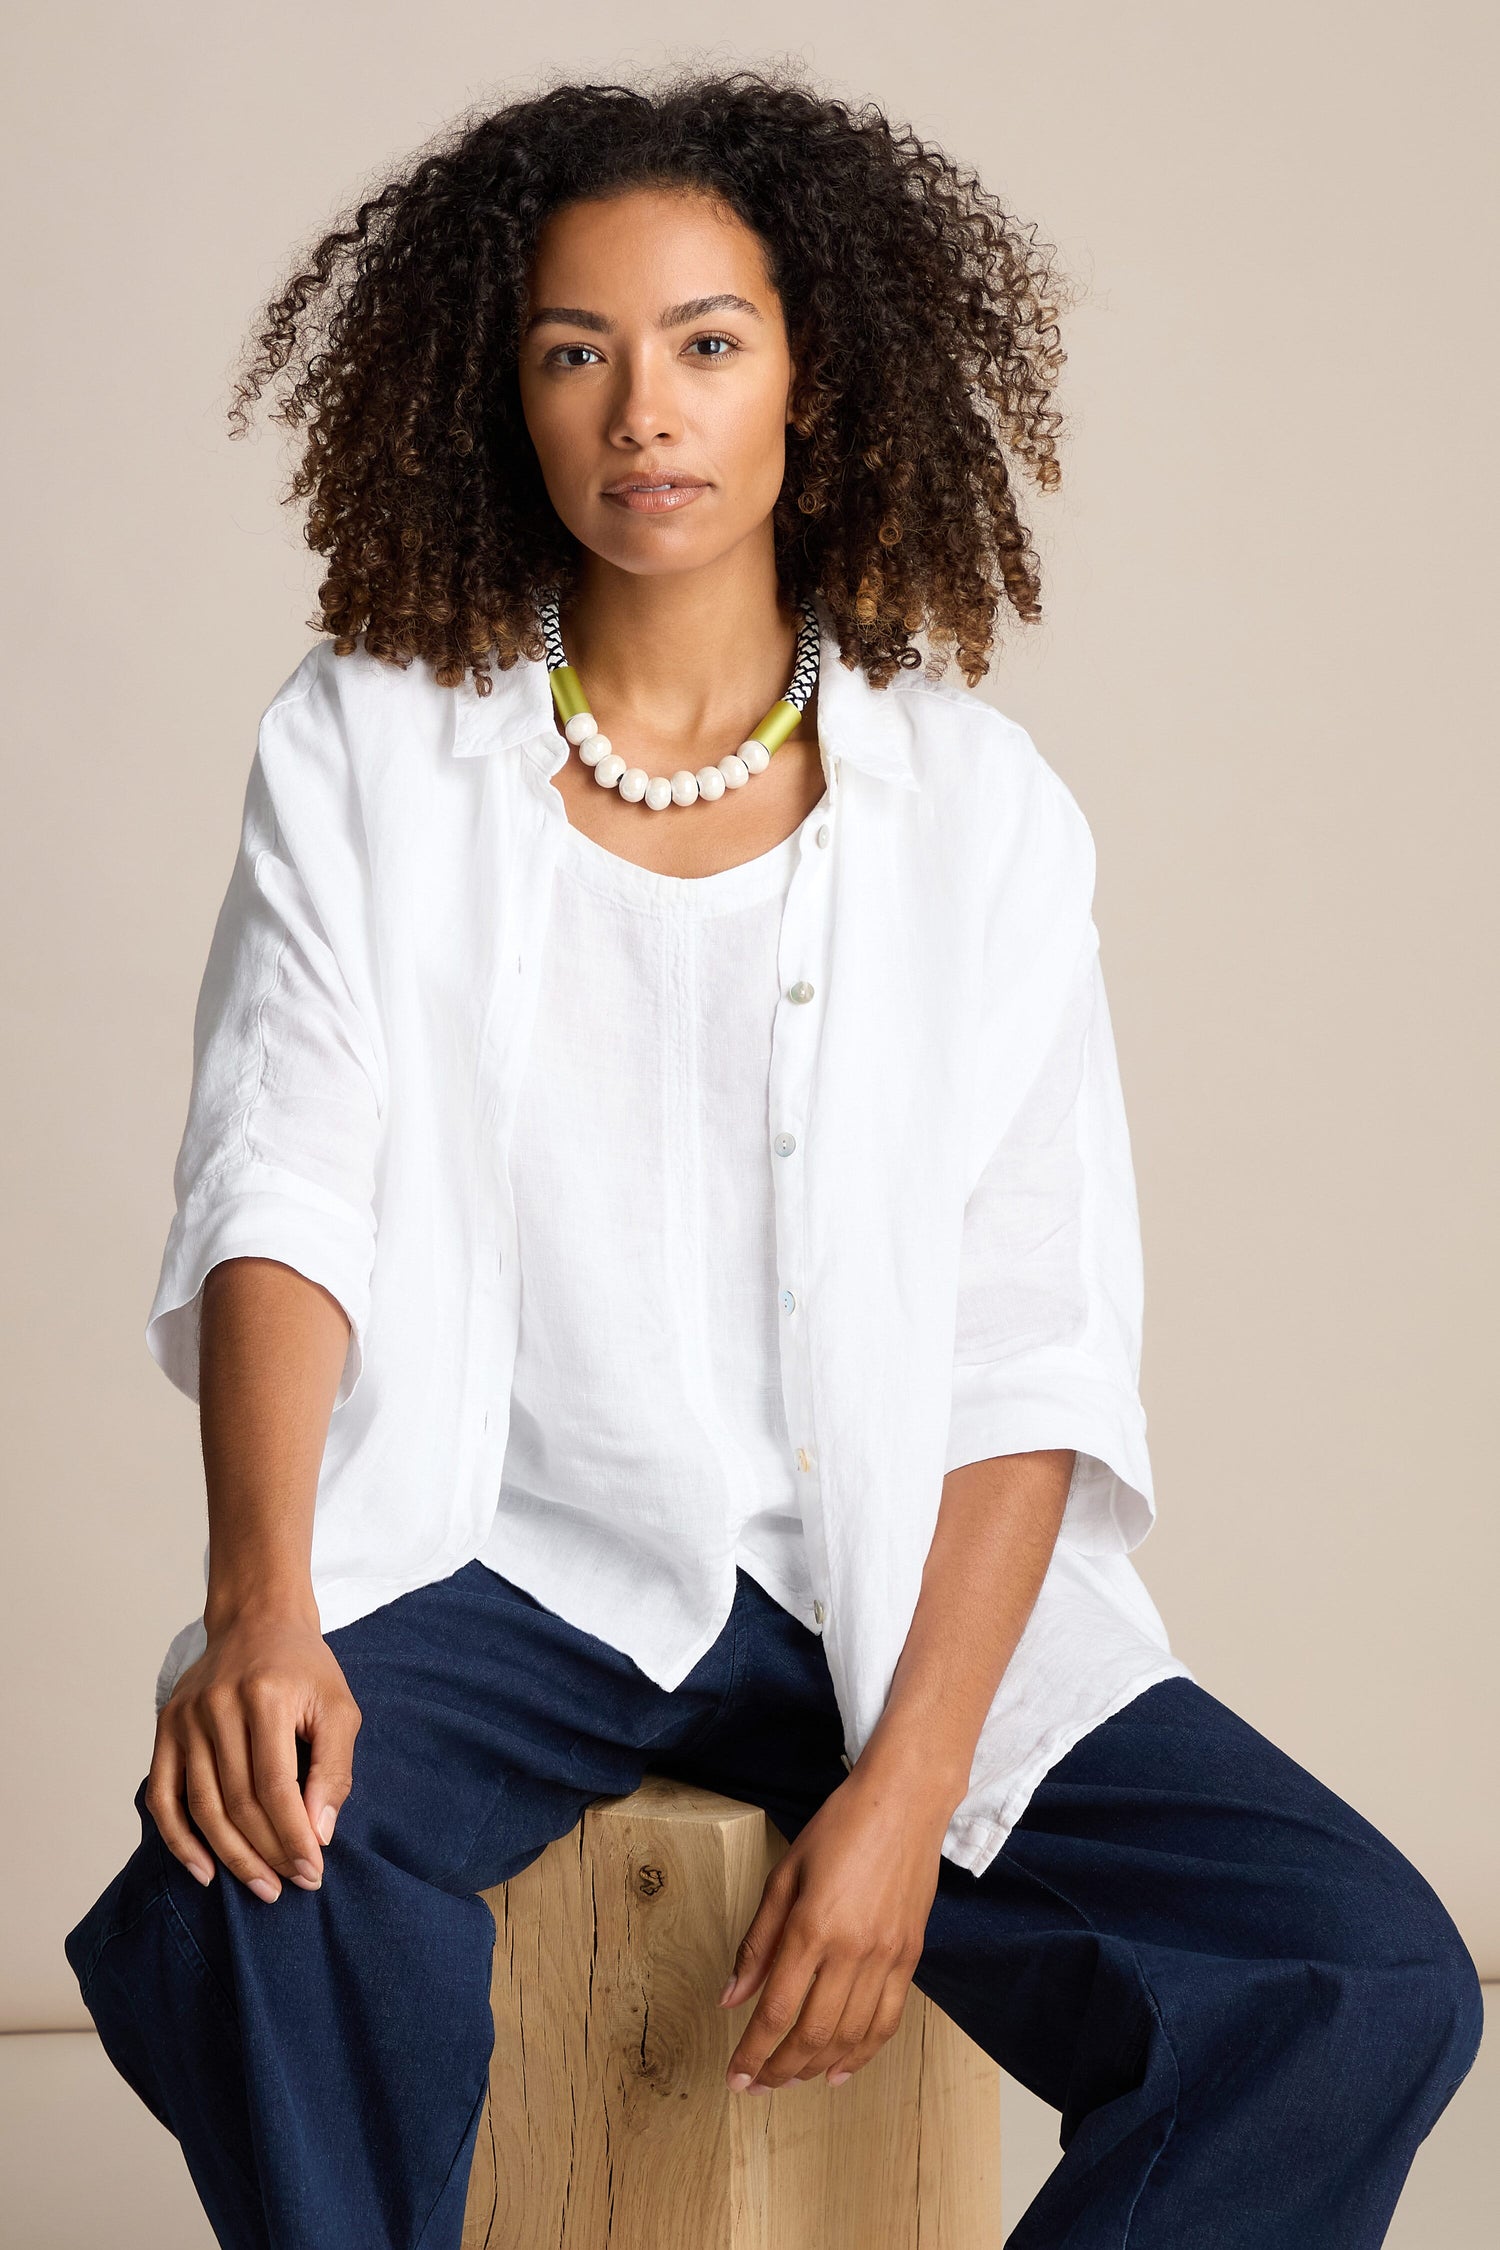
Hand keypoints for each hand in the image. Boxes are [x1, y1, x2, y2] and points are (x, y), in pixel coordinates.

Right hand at [144, 1603, 360, 1903]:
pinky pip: (162, 1797)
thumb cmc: (304, 1668)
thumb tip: (318, 1833)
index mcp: (265, 1697)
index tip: (312, 1871)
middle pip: (238, 1803)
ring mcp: (185, 1719)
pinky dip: (179, 1840)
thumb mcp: (339, 1707)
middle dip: (267, 1853)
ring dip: (231, 1857)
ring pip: (202, 1807)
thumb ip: (334, 1769)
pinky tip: (204, 1870)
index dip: (293, 1836)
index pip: (277, 1787)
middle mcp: (217, 1707)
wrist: (257, 1619)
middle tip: (290, 1886)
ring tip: (260, 1887)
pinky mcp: (165, 1729)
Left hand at [718, 1757, 952, 2092]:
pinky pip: (887, 2020)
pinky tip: (840, 2068)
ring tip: (791, 2079)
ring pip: (850, 2036)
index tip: (735, 2076)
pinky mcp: (910, 1957)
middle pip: (812, 2033)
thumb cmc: (839, 1828)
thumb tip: (731, 1998)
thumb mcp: (784, 1876)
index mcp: (812, 1927)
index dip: (752, 2053)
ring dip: (816, 2067)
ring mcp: (887, 1957)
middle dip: (779, 2069)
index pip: (776, 2011)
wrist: (904, 1802)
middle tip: (757, 2084)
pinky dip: (863, 2052)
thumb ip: (758, 1943)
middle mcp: (852, 1951)